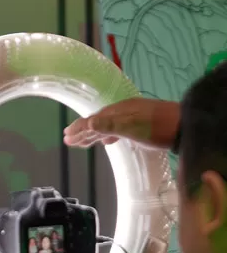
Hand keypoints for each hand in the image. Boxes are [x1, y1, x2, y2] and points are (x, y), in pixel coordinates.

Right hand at [63, 97, 178, 149]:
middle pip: (98, 122)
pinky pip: (118, 129)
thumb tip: (88, 123)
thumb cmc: (159, 128)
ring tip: (82, 142)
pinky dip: (108, 135)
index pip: (94, 119)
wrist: (187, 127)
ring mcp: (133, 118)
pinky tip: (108, 142)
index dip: (79, 128)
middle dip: (83, 131)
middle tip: (68, 139)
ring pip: (108, 126)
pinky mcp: (141, 125)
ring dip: (94, 134)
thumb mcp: (132, 127)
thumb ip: (110, 125)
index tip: (66, 135)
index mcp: (119, 111)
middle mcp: (124, 112)